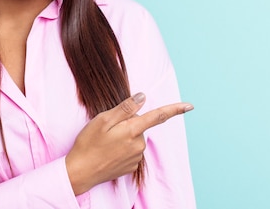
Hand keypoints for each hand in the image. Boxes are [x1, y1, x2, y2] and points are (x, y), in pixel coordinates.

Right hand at [65, 93, 192, 194]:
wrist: (80, 172)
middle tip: (107, 128)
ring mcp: (136, 157)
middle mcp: (138, 145)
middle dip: (128, 123)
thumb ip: (125, 108)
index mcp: (132, 130)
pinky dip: (122, 148)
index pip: (157, 116)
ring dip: (124, 136)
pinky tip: (109, 152)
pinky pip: (131, 151)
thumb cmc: (88, 144)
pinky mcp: (131, 167)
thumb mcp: (102, 120)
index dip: (174, 110)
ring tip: (105, 142)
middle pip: (140, 126)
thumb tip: (142, 97)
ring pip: (135, 138)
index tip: (189, 106)